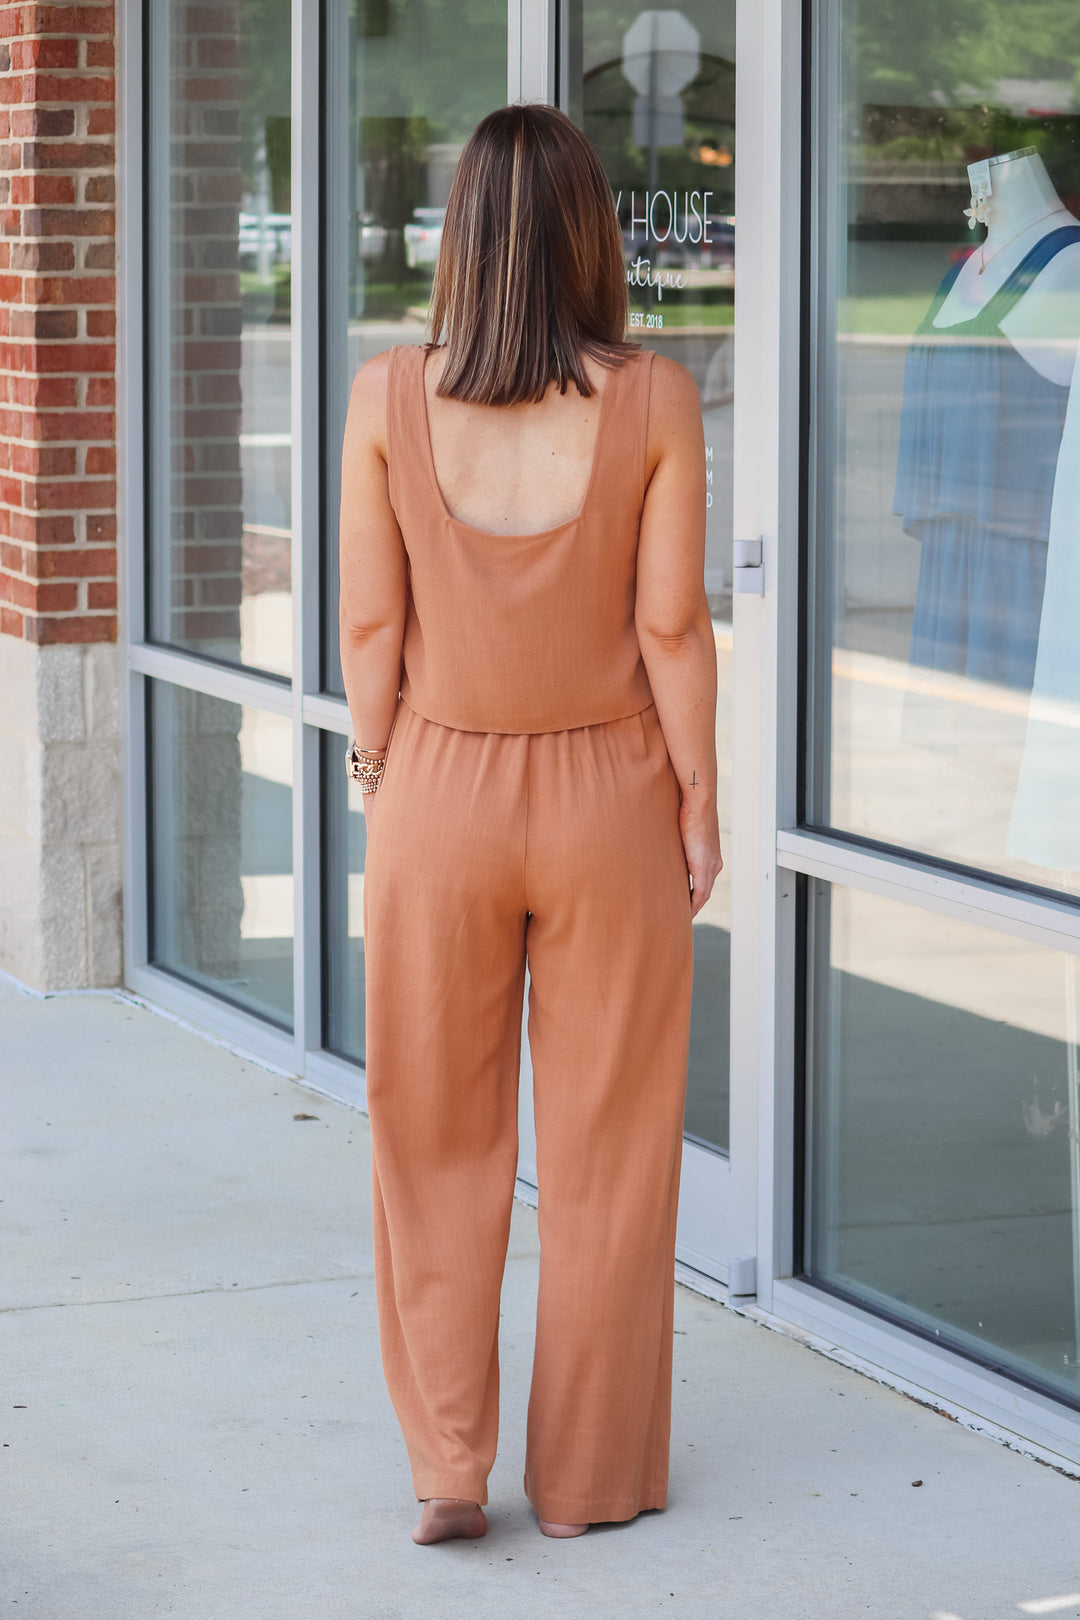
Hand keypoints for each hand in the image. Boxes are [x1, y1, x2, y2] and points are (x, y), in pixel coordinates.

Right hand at [678, 798, 722, 919]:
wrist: (699, 803)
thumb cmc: (690, 810)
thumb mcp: (684, 831)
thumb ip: (680, 843)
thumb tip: (667, 844)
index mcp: (711, 856)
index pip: (704, 882)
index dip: (696, 894)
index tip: (685, 903)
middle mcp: (714, 864)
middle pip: (705, 892)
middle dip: (694, 904)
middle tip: (682, 915)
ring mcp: (711, 866)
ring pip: (703, 895)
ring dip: (693, 906)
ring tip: (681, 916)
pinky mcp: (703, 867)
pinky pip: (699, 893)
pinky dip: (693, 903)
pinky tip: (685, 911)